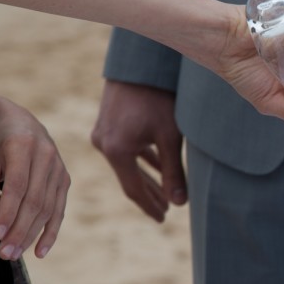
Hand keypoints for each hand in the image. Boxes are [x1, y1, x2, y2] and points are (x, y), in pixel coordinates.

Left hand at [0, 94, 69, 259]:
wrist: (24, 123)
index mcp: (23, 146)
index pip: (17, 186)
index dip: (8, 211)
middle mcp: (47, 157)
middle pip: (35, 201)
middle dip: (19, 230)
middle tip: (4, 253)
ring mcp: (60, 170)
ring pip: (48, 209)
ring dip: (32, 234)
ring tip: (15, 254)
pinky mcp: (66, 180)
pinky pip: (59, 210)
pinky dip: (51, 233)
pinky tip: (40, 252)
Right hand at [91, 81, 183, 221]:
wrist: (139, 63)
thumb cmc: (158, 97)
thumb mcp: (170, 136)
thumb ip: (174, 171)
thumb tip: (179, 203)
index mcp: (117, 151)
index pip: (134, 189)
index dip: (150, 206)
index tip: (163, 219)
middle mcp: (104, 144)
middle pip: (130, 179)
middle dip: (150, 196)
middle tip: (165, 213)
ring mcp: (104, 133)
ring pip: (128, 165)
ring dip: (147, 178)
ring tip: (164, 195)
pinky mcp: (108, 123)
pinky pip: (126, 150)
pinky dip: (142, 160)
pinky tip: (156, 166)